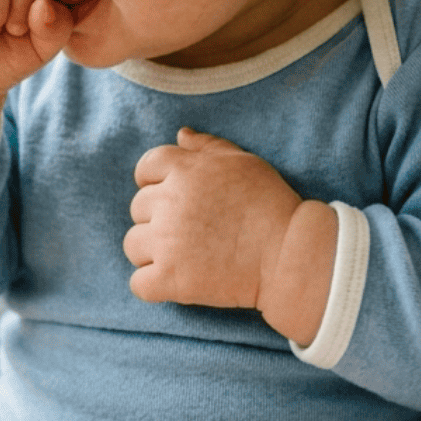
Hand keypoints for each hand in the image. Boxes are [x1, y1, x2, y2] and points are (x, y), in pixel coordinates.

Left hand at [124, 128, 310, 313]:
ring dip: (152, 252)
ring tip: (182, 257)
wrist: (288, 254)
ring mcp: (166, 242)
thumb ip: (207, 147)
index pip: (145, 168)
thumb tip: (181, 135)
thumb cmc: (270, 204)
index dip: (155, 183)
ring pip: (132, 245)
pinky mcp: (170, 279)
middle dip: (157, 218)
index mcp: (183, 170)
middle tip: (190, 231)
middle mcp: (168, 203)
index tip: (173, 198)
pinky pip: (138, 284)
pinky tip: (175, 282)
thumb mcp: (242, 162)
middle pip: (137, 208)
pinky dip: (152, 285)